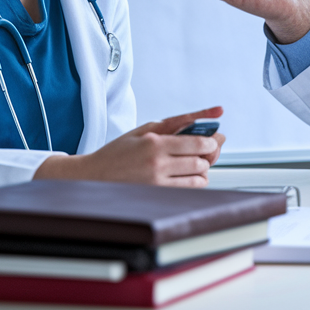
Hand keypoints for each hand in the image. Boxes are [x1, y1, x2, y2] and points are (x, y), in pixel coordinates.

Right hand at [34, 106, 225, 186]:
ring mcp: (157, 183)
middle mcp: (157, 164)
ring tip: (193, 163)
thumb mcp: (146, 129)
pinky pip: (188, 190)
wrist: (94, 175)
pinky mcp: (157, 195)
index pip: (197, 143)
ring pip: (198, 178)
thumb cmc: (120, 150)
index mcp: (155, 143)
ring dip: (202, 170)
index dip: (212, 142)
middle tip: (204, 151)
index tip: (214, 139)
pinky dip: (194, 182)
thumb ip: (178, 122)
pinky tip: (185, 175)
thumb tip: (212, 114)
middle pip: (201, 162)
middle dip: (208, 155)